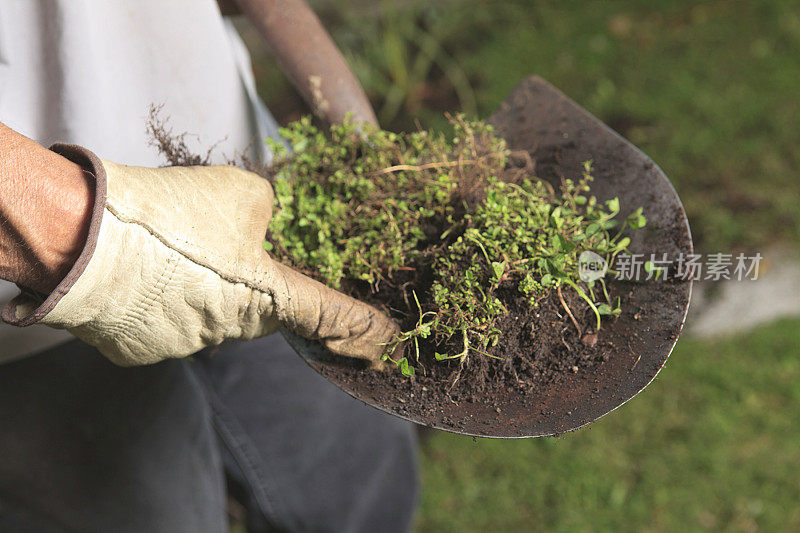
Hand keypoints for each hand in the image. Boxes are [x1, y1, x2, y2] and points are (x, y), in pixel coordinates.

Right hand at [2, 144, 398, 367]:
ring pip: (212, 313)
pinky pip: (169, 321)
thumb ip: (269, 211)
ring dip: (202, 285)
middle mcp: (233, 331)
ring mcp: (187, 345)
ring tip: (170, 248)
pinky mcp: (146, 350)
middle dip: (251, 278)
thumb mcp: (241, 192)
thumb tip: (266, 218)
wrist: (84, 239)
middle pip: (260, 307)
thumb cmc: (173, 214)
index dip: (362, 328)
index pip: (330, 316)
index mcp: (269, 297)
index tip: (388, 343)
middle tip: (220, 244)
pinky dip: (164, 297)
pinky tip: (144, 269)